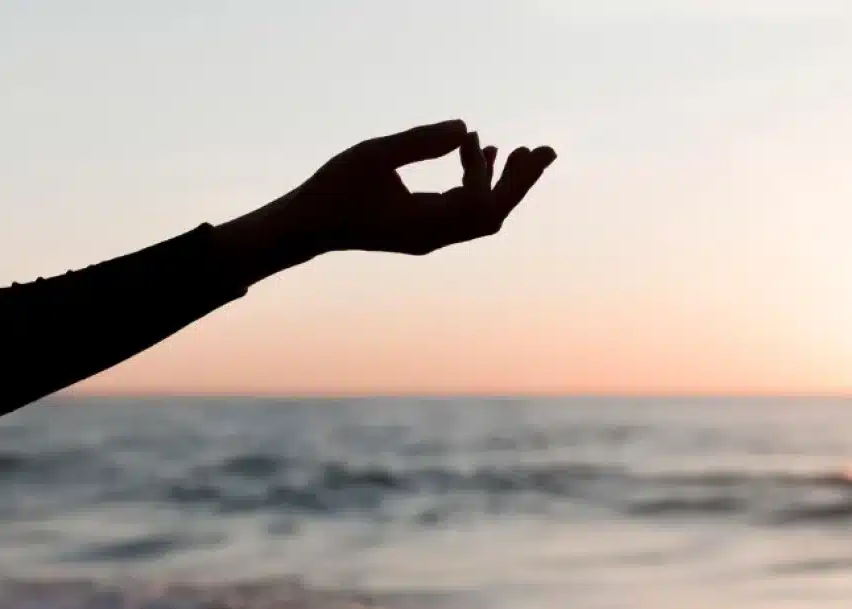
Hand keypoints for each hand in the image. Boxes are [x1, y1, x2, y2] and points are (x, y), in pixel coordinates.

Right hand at [278, 119, 556, 255]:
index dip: (493, 174)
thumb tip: (465, 127)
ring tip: (517, 150)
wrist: (306, 228)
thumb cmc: (333, 190)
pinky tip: (479, 154)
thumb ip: (420, 141)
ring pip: (481, 215)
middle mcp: (433, 238)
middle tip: (545, 151)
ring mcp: (429, 237)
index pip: (482, 207)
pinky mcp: (422, 231)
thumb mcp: (374, 155)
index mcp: (424, 225)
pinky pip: (463, 212)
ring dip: (499, 183)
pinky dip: (476, 185)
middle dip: (519, 183)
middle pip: (493, 216)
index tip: (482, 140)